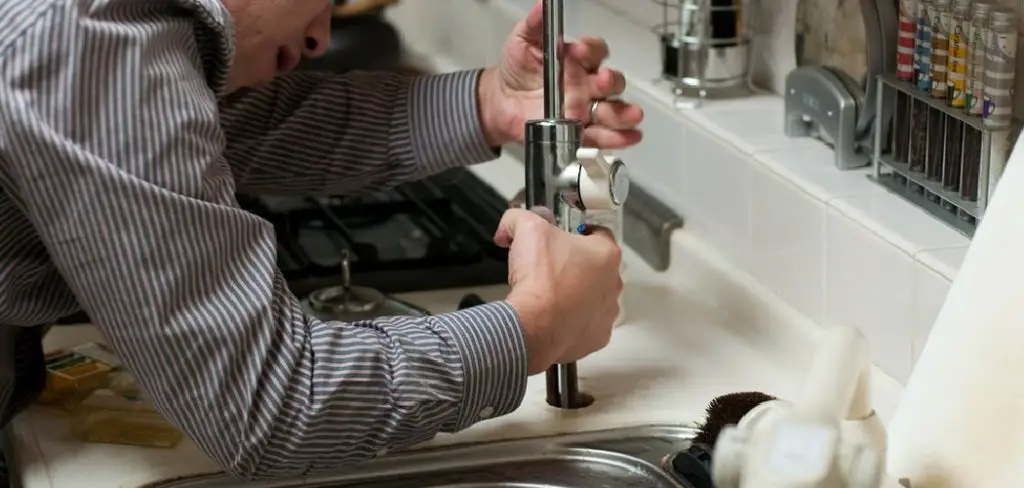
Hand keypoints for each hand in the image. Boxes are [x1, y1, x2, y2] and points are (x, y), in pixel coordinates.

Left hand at [477, 0, 643, 148]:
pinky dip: (617, 138)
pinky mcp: (580, 131)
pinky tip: (628, 136)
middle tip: (602, 82)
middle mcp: (586, 84)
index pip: (595, 51)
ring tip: (631, 115)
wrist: (500, 102)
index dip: (590, 50)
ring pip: (612, 110)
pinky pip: (602, 135)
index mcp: (576, 60)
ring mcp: (586, 108)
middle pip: (611, 82)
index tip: (577, 50)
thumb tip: (543, 4)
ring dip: (624, 113)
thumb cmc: (516, 70)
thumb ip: (535, 23)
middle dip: (611, 82)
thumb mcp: (522, 41)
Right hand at [494, 208, 622, 374]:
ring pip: (592, 297)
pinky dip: (572, 320)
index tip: (559, 237)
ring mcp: (608, 313)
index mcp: (606, 254)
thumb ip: (520, 218)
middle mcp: (613, 284)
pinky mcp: (598, 337)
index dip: (576, 232)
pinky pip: (586, 324)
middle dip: (573, 264)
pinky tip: (552, 316)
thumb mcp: (526, 229)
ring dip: (575, 294)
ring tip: (548, 294)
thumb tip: (510, 225)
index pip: (598, 233)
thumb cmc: (540, 279)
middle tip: (547, 266)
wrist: (534, 327)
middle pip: (595, 266)